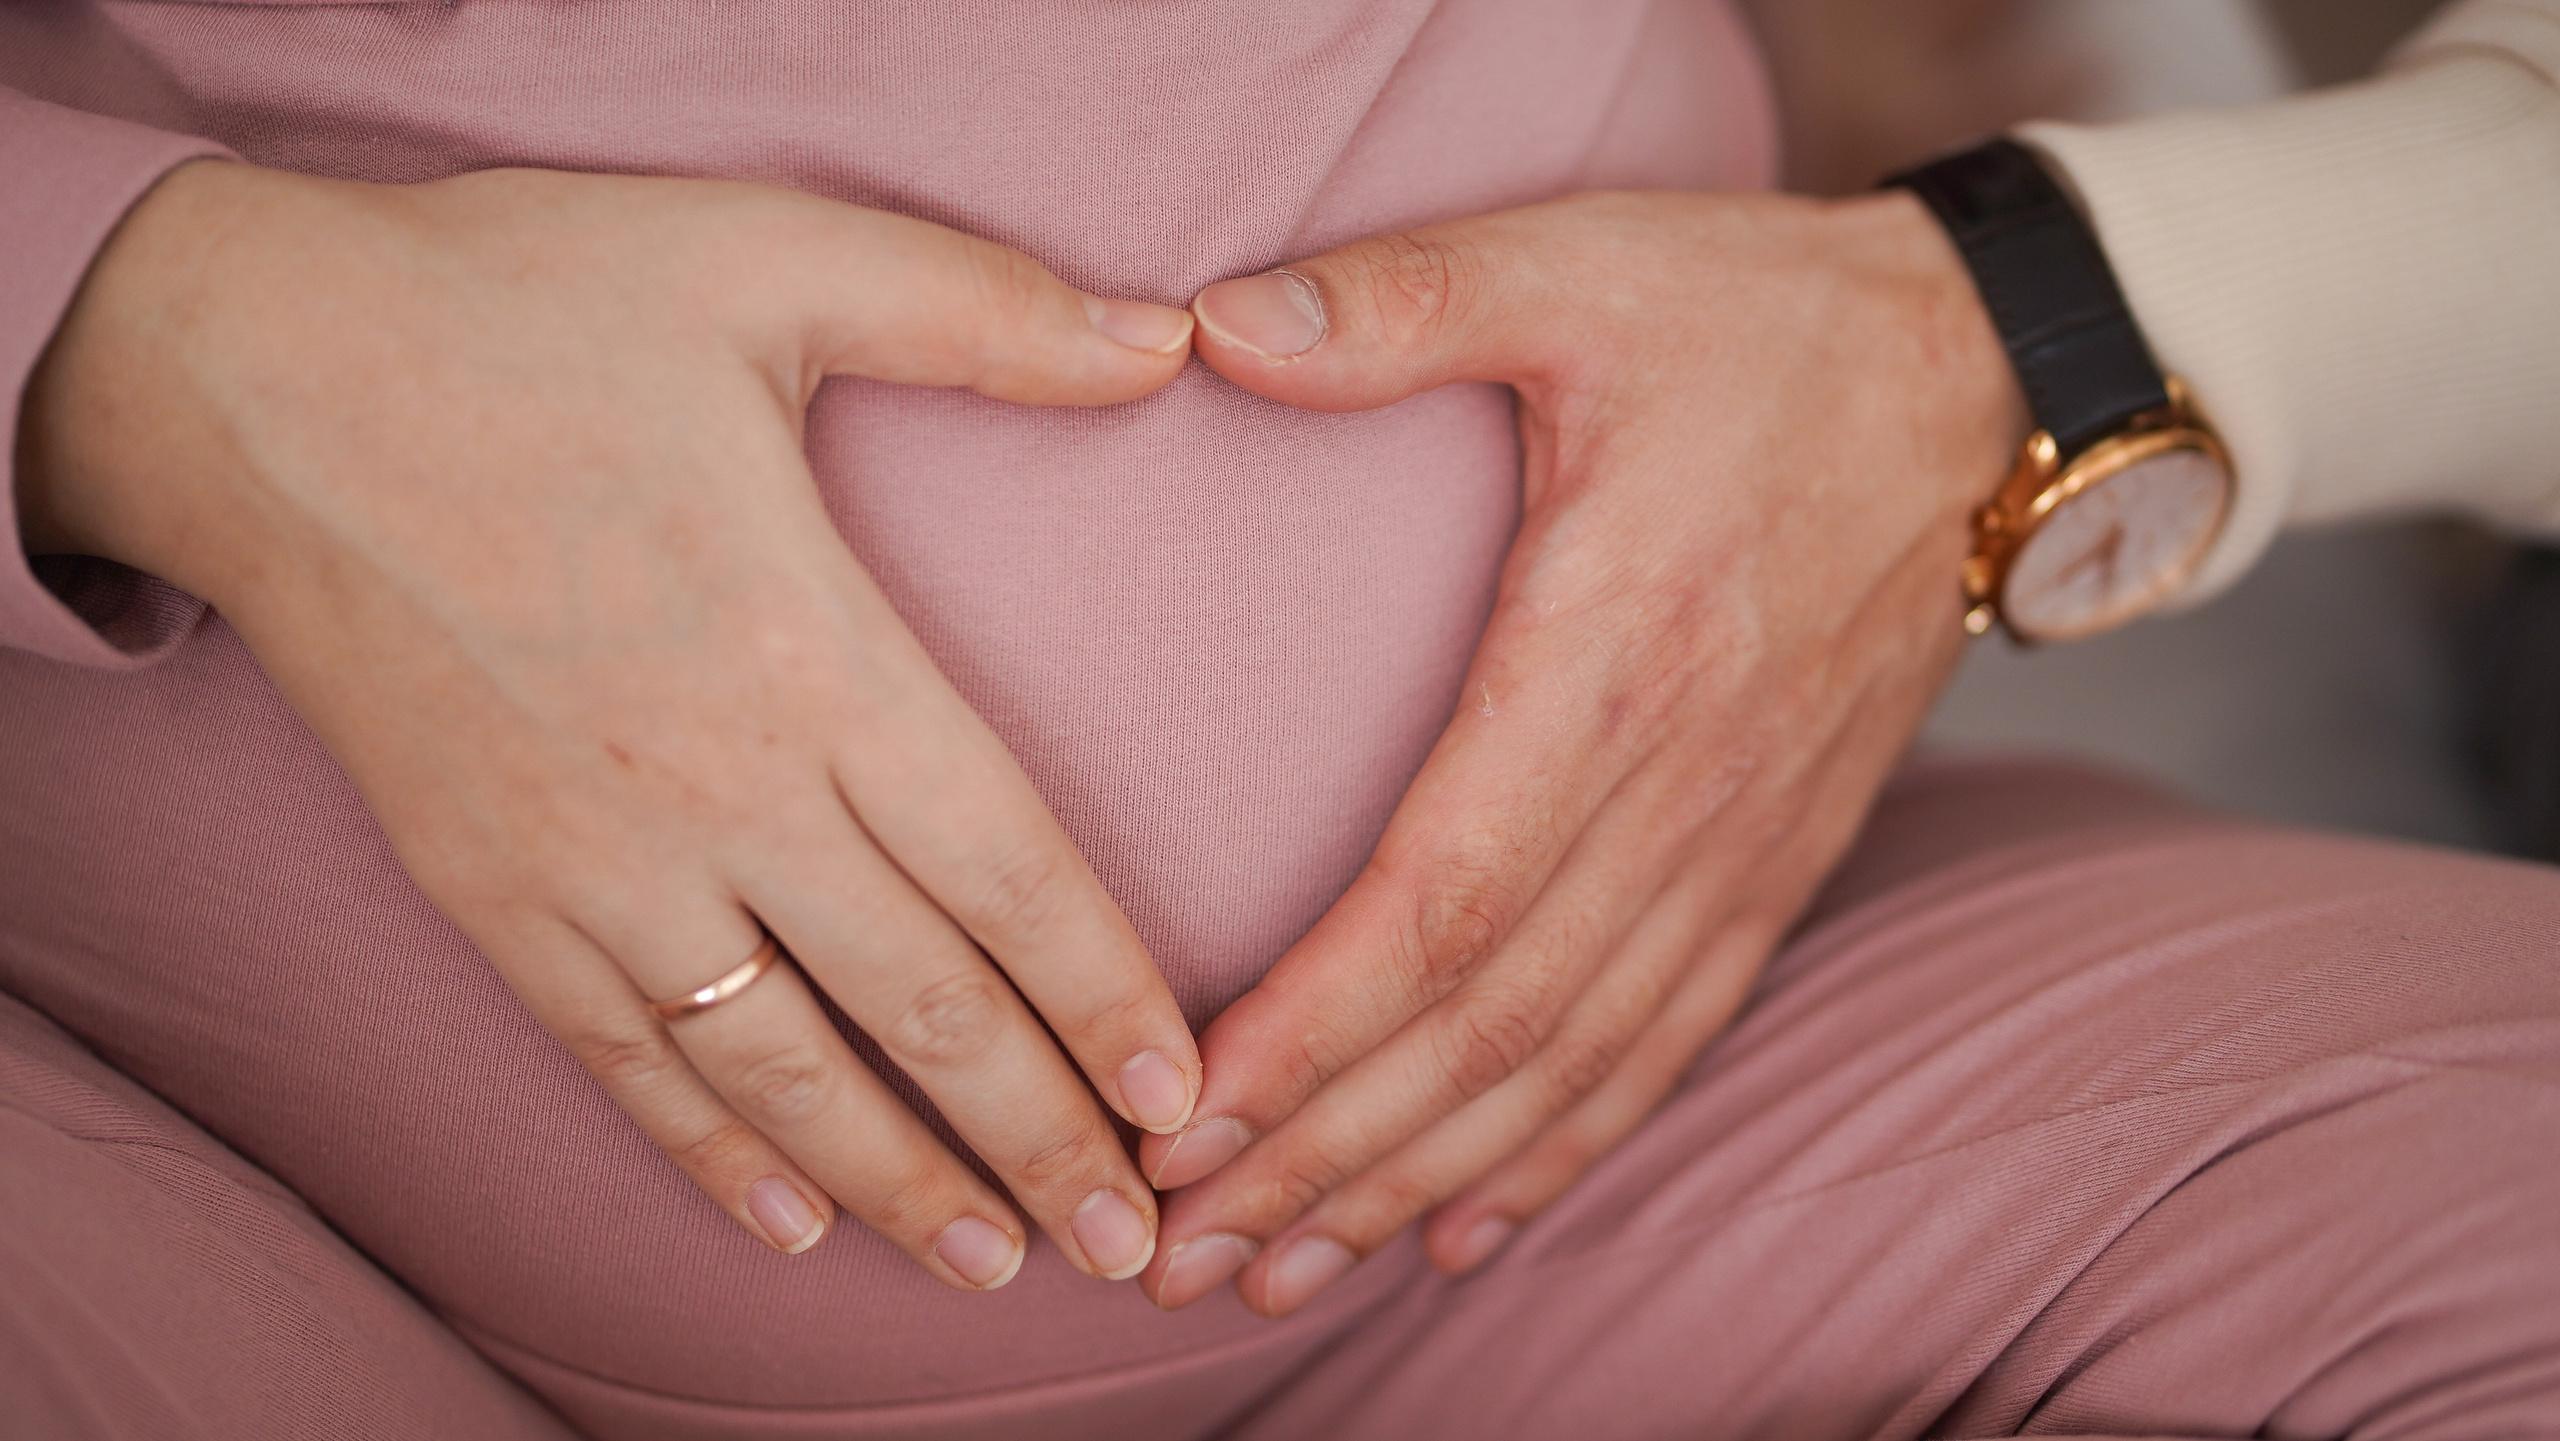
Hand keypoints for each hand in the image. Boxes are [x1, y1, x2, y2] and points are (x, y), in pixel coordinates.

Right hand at [18, 160, 1203, 1288]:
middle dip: (1040, 1132)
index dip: (1110, 996)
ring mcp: (590, 856)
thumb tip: (1170, 336)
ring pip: (779, 1066)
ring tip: (996, 1259)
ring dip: (901, 1180)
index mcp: (811, 648)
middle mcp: (713, 784)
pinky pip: (618, 1057)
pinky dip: (706, 1154)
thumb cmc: (517, 303)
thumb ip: (984, 310)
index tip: (1184, 1096)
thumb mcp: (768, 256)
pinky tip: (784, 1226)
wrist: (242, 375)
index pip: (1009, 869)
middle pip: (920, 1003)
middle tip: (1131, 1238)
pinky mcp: (484, 888)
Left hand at [1135, 189, 2025, 1313]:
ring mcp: (1738, 844)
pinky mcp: (1772, 864)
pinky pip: (1664, 1043)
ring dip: (1417, 1180)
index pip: (1446, 896)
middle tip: (1172, 1246)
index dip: (1315, 1026)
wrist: (1976, 383)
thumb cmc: (1757, 322)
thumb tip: (1203, 325)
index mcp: (1614, 658)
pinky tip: (1463, 1224)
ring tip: (1276, 1266)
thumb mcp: (1578, 267)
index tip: (1185, 1114)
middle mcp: (1681, 789)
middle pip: (1489, 1025)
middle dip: (1325, 1149)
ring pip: (1567, 1066)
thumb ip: (1397, 302)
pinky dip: (1561, 1148)